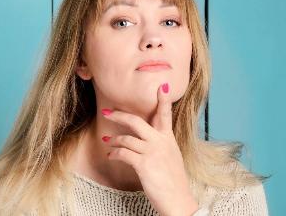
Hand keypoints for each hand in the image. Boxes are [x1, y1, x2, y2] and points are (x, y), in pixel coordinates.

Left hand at [101, 83, 198, 215]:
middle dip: (119, 115)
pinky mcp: (144, 165)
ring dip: (114, 139)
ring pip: (126, 138)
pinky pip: (123, 153)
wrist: (178, 200)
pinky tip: (111, 155)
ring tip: (108, 141)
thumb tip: (148, 139)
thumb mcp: (171, 156)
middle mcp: (160, 142)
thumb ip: (162, 144)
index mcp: (168, 138)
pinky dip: (114, 153)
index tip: (162, 85)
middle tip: (107, 112)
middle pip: (136, 121)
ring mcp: (152, 152)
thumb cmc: (173, 180)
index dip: (163, 99)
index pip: (165, 114)